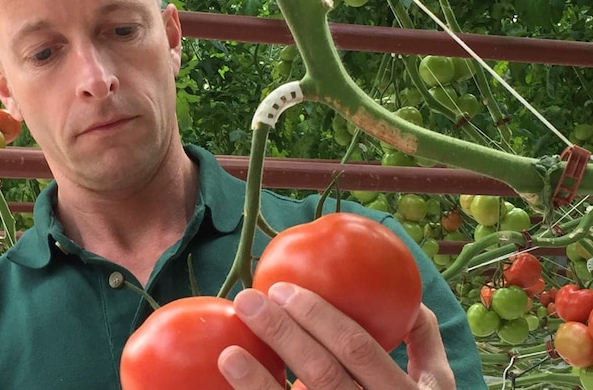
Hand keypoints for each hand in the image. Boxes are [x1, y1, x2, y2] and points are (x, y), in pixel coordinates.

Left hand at [217, 282, 454, 389]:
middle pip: (322, 374)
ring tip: (229, 354)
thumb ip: (425, 347)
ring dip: (259, 382)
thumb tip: (410, 300)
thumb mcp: (437, 389)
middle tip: (248, 301)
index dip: (317, 316)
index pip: (356, 348)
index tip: (281, 289)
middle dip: (282, 333)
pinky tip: (235, 387)